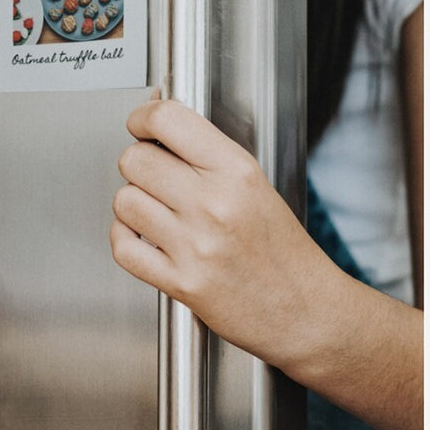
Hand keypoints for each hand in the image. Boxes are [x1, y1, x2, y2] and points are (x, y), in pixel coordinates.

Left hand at [110, 97, 344, 370]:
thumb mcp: (256, 185)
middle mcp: (214, 204)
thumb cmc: (283, 252)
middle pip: (135, 160)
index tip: (140, 125)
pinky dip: (124, 239)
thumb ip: (207, 155)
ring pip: (124, 201)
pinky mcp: (181, 282)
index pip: (168, 120)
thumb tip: (157, 120)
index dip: (143, 118)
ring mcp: (195, 245)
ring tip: (153, 212)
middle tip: (152, 176)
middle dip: (137, 165)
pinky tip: (141, 238)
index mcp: (237, 172)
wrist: (305, 311)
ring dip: (132, 205)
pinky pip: (123, 248)